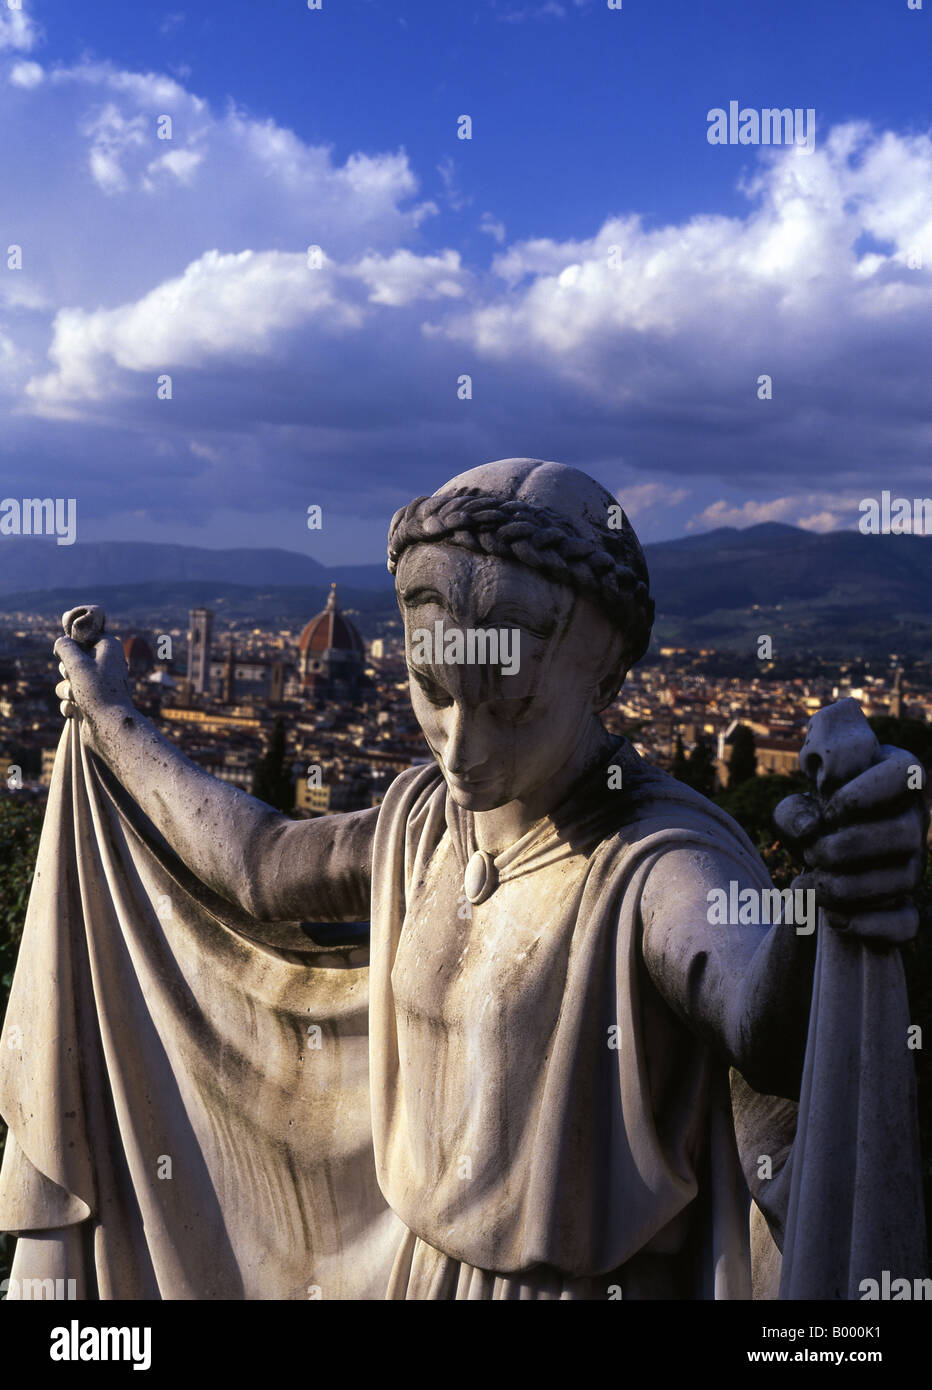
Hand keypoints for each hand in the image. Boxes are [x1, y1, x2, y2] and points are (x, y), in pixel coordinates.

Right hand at [53, 607, 131, 725]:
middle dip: (67, 670)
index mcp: (108, 647)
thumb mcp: (77, 664)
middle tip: (75, 678)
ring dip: (66, 689)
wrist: (111, 729)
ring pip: (68, 679)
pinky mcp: (92, 701)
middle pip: (72, 658)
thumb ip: (65, 647)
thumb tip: (61, 642)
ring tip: (77, 697)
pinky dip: (70, 705)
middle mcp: (105, 663)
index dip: (72, 643)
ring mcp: (98, 683)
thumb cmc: (97, 692)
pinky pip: (70, 698)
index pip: (83, 635)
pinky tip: (77, 712)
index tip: (67, 652)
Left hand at [775, 744, 927, 942]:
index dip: (862, 791)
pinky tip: (833, 918)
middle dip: (850, 847)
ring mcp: (912, 866)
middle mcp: (912, 822)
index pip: (903, 773)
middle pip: (907, 833)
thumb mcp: (793, 810)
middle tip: (812, 853)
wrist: (816, 860)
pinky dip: (867, 925)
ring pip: (904, 879)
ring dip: (847, 887)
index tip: (826, 802)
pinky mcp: (904, 907)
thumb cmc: (810, 822)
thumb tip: (812, 829)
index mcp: (891, 783)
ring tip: (810, 884)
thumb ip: (795, 810)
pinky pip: (905, 923)